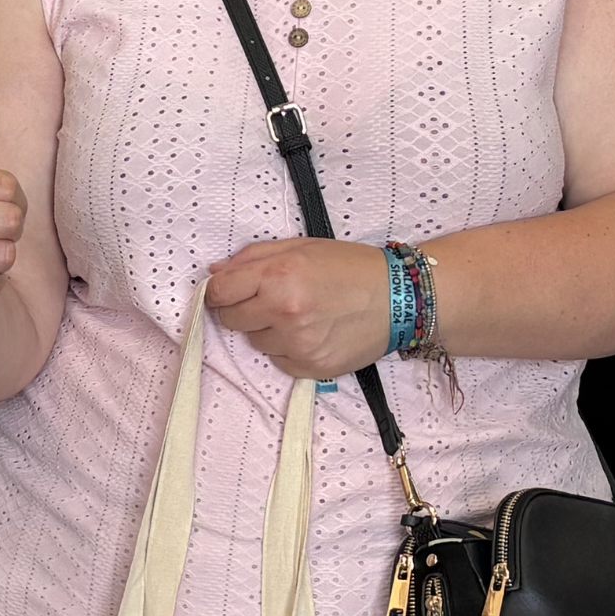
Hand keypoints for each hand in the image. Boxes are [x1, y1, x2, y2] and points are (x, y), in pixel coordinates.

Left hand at [205, 237, 395, 380]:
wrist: (399, 298)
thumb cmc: (350, 267)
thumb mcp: (300, 247)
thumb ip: (252, 258)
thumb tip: (215, 275)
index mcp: (277, 277)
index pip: (219, 294)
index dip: (218, 292)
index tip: (226, 291)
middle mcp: (284, 313)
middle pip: (230, 321)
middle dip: (242, 309)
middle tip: (270, 299)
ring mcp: (297, 344)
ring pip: (255, 342)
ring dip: (267, 330)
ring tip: (300, 314)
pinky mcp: (311, 368)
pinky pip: (279, 360)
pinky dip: (287, 349)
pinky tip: (313, 332)